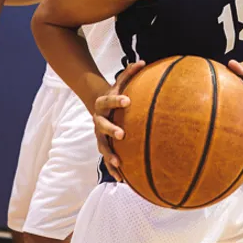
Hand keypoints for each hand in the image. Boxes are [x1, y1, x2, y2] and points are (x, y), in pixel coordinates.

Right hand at [93, 60, 145, 181]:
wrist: (98, 106)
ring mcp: (99, 135)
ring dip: (110, 155)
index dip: (117, 100)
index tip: (128, 100)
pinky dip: (114, 169)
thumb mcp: (120, 82)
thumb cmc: (116, 93)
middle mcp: (98, 121)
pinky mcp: (103, 146)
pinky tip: (123, 180)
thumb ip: (130, 73)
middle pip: (102, 126)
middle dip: (111, 130)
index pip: (109, 100)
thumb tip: (144, 61)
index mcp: (103, 104)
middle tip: (122, 135)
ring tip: (119, 164)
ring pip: (102, 147)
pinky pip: (108, 158)